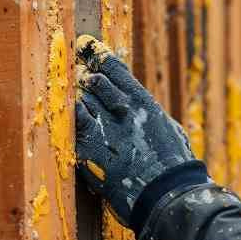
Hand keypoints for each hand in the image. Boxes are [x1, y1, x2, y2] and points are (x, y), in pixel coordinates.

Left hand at [74, 35, 196, 225]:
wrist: (165, 194)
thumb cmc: (175, 167)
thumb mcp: (170, 131)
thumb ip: (153, 116)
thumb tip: (146, 110)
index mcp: (144, 103)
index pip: (116, 69)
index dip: (98, 54)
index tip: (87, 44)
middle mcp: (122, 110)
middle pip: (94, 81)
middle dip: (84, 74)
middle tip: (78, 71)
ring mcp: (104, 129)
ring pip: (81, 100)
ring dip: (77, 97)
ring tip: (73, 94)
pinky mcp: (88, 150)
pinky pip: (71, 125)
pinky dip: (68, 117)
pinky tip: (65, 114)